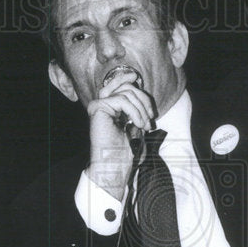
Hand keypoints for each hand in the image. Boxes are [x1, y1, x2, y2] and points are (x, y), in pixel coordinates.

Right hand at [87, 69, 153, 199]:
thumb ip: (135, 106)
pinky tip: (137, 124)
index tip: (138, 80)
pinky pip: (121, 100)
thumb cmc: (126, 151)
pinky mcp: (97, 108)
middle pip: (126, 87)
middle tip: (150, 120)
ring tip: (144, 125)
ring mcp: (99, 105)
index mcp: (110, 107)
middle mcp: (102, 105)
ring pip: (126, 93)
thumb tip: (136, 85)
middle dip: (143, 101)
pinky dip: (134, 111)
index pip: (120, 85)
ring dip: (141, 109)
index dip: (130, 81)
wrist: (115, 166)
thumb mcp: (136, 124)